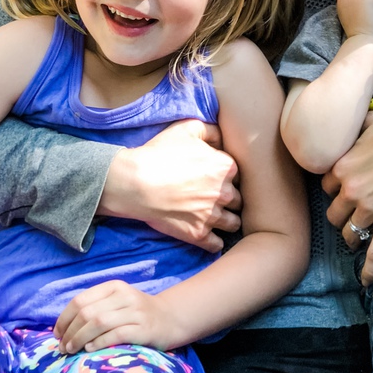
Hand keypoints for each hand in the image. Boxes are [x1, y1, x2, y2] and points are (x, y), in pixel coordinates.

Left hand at [55, 280, 175, 352]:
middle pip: (87, 313)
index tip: (57, 334)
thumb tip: (63, 327)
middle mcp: (124, 296)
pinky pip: (115, 334)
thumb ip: (95, 308)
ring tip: (72, 351)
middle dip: (70, 332)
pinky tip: (90, 350)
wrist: (170, 319)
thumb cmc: (136, 313)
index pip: (80, 300)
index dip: (64, 318)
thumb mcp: (116, 303)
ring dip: (80, 339)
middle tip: (63, 347)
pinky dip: (98, 343)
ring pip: (99, 323)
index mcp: (114, 287)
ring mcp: (135, 312)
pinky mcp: (143, 328)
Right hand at [99, 119, 240, 251]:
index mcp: (225, 167)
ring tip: (216, 218)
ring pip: (233, 223)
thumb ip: (211, 129)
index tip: (216, 179)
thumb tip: (222, 137)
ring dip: (227, 221)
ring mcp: (212, 216)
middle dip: (228, 199)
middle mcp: (224, 193)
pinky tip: (210, 237)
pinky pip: (217, 244)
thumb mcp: (187, 128)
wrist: (136, 182)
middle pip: (237, 200)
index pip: (237, 175)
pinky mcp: (198, 235)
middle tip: (215, 198)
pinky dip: (215, 242)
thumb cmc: (160, 153)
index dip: (226, 177)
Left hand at [322, 105, 372, 284]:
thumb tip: (340, 125)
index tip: (345, 187)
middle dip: (341, 213)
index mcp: (341, 167)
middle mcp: (351, 191)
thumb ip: (349, 130)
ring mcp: (371, 209)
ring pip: (348, 234)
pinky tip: (366, 281)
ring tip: (358, 235)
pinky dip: (369, 270)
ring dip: (352, 236)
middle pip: (333, 214)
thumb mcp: (367, 123)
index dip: (335, 188)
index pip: (325, 187)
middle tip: (353, 210)